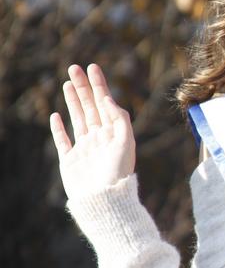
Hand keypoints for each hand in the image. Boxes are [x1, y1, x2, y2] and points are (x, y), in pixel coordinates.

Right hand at [50, 63, 135, 197]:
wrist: (104, 200)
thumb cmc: (118, 172)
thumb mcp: (125, 142)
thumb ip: (119, 119)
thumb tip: (107, 99)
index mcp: (113, 132)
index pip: (105, 102)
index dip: (99, 85)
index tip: (93, 67)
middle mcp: (99, 138)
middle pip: (89, 106)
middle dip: (83, 87)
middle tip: (74, 68)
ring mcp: (84, 148)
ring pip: (77, 118)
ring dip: (73, 101)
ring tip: (68, 83)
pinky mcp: (70, 160)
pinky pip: (63, 140)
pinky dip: (58, 128)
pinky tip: (56, 115)